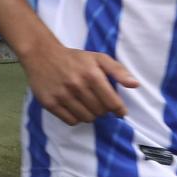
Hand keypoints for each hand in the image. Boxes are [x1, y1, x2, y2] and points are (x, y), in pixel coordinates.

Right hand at [20, 39, 138, 125]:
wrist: (41, 55)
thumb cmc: (74, 58)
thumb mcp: (98, 58)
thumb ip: (118, 70)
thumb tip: (135, 85)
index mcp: (92, 75)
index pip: (112, 102)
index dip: (119, 110)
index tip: (120, 112)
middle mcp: (77, 86)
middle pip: (100, 112)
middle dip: (103, 110)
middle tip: (99, 103)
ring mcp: (62, 95)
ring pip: (86, 118)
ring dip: (90, 115)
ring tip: (87, 105)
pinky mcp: (49, 103)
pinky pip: (70, 121)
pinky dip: (76, 118)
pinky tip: (75, 108)